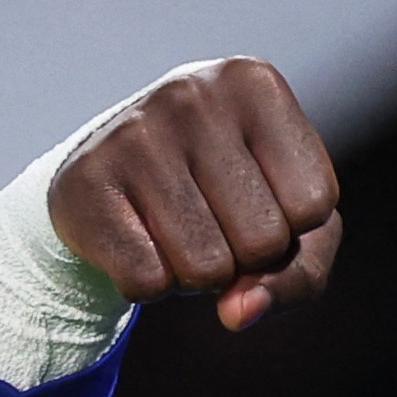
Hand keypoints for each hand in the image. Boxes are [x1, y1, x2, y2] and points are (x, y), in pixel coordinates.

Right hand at [48, 59, 342, 329]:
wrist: (115, 181)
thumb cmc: (228, 200)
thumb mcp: (292, 228)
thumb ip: (297, 278)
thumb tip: (237, 312)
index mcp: (254, 85)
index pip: (314, 204)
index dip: (292, 227)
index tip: (256, 197)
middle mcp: (192, 94)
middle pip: (263, 240)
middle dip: (244, 256)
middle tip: (210, 219)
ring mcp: (132, 132)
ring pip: (206, 267)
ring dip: (197, 274)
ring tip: (174, 229)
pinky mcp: (81, 179)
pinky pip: (146, 280)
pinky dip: (150, 285)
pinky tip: (135, 239)